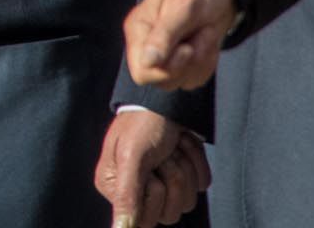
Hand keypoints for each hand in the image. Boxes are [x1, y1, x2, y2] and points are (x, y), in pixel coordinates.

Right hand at [94, 109, 209, 226]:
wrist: (166, 98)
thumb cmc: (143, 123)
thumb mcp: (131, 157)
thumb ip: (126, 195)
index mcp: (113, 187)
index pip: (144, 219)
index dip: (153, 193)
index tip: (149, 169)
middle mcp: (134, 189)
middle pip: (169, 213)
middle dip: (172, 179)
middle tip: (162, 154)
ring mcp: (161, 182)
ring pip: (187, 202)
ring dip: (186, 169)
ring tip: (172, 147)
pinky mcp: (182, 174)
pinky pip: (200, 185)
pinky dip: (197, 163)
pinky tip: (183, 145)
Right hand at [125, 0, 236, 89]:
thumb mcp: (182, 7)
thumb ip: (164, 35)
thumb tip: (147, 62)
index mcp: (138, 30)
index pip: (142, 72)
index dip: (167, 68)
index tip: (186, 48)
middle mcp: (147, 46)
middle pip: (162, 81)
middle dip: (188, 64)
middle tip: (198, 36)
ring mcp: (165, 57)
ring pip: (181, 82)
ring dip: (201, 61)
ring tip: (205, 33)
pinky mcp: (182, 63)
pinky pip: (195, 80)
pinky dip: (208, 63)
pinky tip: (207, 41)